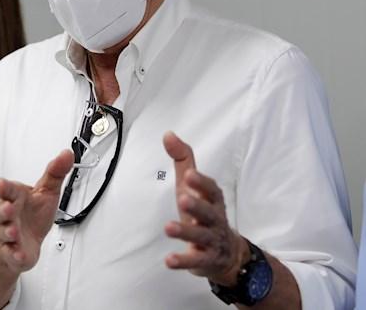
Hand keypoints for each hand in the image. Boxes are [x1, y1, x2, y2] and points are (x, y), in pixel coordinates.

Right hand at [0, 150, 73, 273]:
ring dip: (8, 232)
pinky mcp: (13, 252)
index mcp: (15, 197)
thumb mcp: (47, 191)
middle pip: (0, 211)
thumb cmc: (33, 213)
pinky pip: (11, 254)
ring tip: (13, 231)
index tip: (0, 185)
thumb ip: (55, 172)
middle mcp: (8, 215)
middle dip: (3, 209)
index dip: (2, 187)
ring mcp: (9, 234)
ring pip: (4, 232)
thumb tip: (67, 154)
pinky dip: (14, 255)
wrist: (26, 241)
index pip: (6, 189)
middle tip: (8, 208)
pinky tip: (19, 254)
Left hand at [162, 131, 247, 285]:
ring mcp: (212, 241)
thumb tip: (168, 134)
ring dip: (185, 232)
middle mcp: (215, 220)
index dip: (202, 182)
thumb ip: (183, 160)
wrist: (227, 254)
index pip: (212, 190)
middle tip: (182, 198)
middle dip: (197, 206)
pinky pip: (195, 262)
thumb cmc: (204, 212)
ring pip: (201, 236)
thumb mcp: (193, 186)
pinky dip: (183, 261)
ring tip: (168, 228)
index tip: (189, 173)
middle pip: (209, 213)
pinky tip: (169, 260)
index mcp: (213, 201)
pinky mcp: (205, 260)